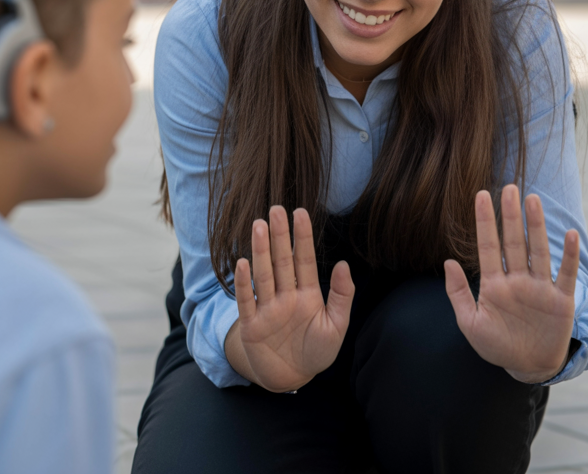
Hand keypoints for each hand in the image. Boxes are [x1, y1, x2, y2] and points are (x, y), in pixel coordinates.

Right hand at [229, 206, 354, 392]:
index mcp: (308, 294)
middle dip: (279, 236)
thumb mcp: (336, 326)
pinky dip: (244, 283)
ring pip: (264, 275)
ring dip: (261, 252)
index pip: (304, 259)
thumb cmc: (316, 351)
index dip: (302, 237)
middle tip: (275, 210)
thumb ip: (341, 296)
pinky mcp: (252, 324)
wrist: (293, 378)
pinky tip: (243, 263)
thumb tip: (344, 265)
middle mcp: (286, 295)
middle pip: (282, 261)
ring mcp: (267, 308)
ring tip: (258, 226)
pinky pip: (246, 300)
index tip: (300, 212)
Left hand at [444, 185, 579, 383]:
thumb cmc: (497, 346)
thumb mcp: (470, 324)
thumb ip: (458, 294)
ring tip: (533, 200)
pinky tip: (570, 236)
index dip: (485, 222)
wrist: (527, 367)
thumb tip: (447, 261)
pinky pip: (565, 274)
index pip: (488, 247)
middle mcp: (518, 280)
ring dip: (536, 227)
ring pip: (538, 251)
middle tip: (509, 187)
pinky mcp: (560, 300)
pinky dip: (568, 256)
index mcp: (495, 285)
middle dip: (511, 216)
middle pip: (514, 243)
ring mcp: (540, 288)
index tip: (481, 195)